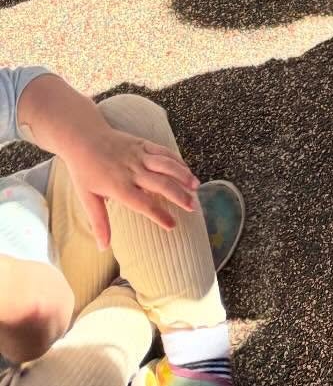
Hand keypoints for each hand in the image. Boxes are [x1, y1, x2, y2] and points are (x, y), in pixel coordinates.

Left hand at [61, 120, 198, 247]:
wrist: (84, 137)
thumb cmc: (84, 171)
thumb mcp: (87, 199)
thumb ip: (99, 222)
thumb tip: (104, 247)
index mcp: (119, 186)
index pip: (143, 203)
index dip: (159, 215)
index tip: (172, 225)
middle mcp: (133, 170)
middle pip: (161, 184)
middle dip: (179, 195)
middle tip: (193, 207)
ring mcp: (139, 155)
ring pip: (166, 165)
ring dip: (183, 175)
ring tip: (196, 187)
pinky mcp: (143, 143)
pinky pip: (163, 151)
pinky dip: (177, 160)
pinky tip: (186, 168)